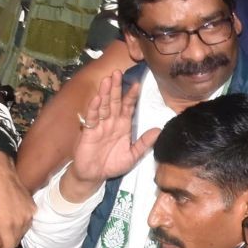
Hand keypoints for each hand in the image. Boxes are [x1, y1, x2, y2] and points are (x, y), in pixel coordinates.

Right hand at [60, 72, 159, 202]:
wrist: (94, 176)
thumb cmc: (113, 164)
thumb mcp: (132, 155)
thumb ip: (144, 143)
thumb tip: (158, 130)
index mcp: (123, 125)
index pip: (128, 107)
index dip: (132, 96)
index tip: (137, 84)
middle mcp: (112, 122)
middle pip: (115, 101)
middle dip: (117, 87)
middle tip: (118, 72)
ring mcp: (100, 125)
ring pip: (104, 106)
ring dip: (105, 93)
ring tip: (107, 79)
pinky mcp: (89, 131)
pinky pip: (92, 117)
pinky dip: (94, 108)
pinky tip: (97, 98)